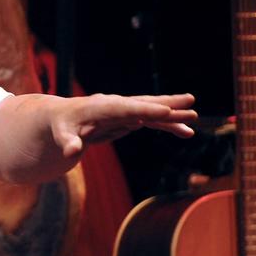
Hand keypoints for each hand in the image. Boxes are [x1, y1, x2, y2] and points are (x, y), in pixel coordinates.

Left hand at [53, 93, 196, 159]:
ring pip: (153, 111)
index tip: (165, 110)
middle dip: (167, 104)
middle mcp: (116, 105)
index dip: (145, 109)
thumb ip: (67, 142)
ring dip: (173, 115)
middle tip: (190, 102)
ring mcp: (125, 111)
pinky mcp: (130, 118)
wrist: (63, 118)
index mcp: (100, 107)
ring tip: (194, 117)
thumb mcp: (60, 135)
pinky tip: (186, 132)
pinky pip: (153, 121)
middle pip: (144, 104)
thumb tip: (70, 152)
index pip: (125, 108)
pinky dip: (168, 125)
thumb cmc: (62, 125)